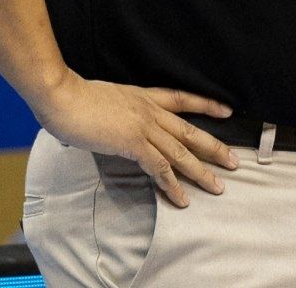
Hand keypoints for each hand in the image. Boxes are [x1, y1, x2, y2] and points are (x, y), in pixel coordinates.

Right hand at [32, 72, 237, 207]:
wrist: (61, 95)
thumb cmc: (71, 96)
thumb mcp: (100, 100)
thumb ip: (108, 114)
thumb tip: (100, 127)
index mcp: (142, 96)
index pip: (182, 98)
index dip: (206, 104)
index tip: (226, 110)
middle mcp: (148, 110)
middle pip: (190, 131)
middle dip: (214, 147)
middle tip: (234, 162)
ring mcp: (143, 127)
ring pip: (181, 153)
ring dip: (201, 172)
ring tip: (217, 187)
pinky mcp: (133, 143)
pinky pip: (159, 168)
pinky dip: (172, 186)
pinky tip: (181, 199)